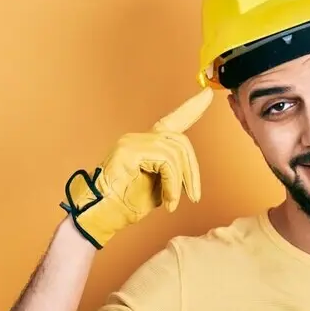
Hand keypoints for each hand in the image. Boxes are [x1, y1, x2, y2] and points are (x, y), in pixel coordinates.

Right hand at [60, 87, 214, 247]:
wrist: (102, 216)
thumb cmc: (125, 205)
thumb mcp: (158, 187)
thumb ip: (171, 173)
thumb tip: (187, 173)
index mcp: (145, 144)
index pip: (172, 120)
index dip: (191, 108)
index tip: (208, 94)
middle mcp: (137, 138)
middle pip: (180, 141)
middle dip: (192, 170)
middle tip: (194, 196)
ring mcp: (131, 142)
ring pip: (175, 152)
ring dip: (180, 182)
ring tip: (172, 203)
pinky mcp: (129, 151)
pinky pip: (166, 162)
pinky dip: (172, 184)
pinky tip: (168, 200)